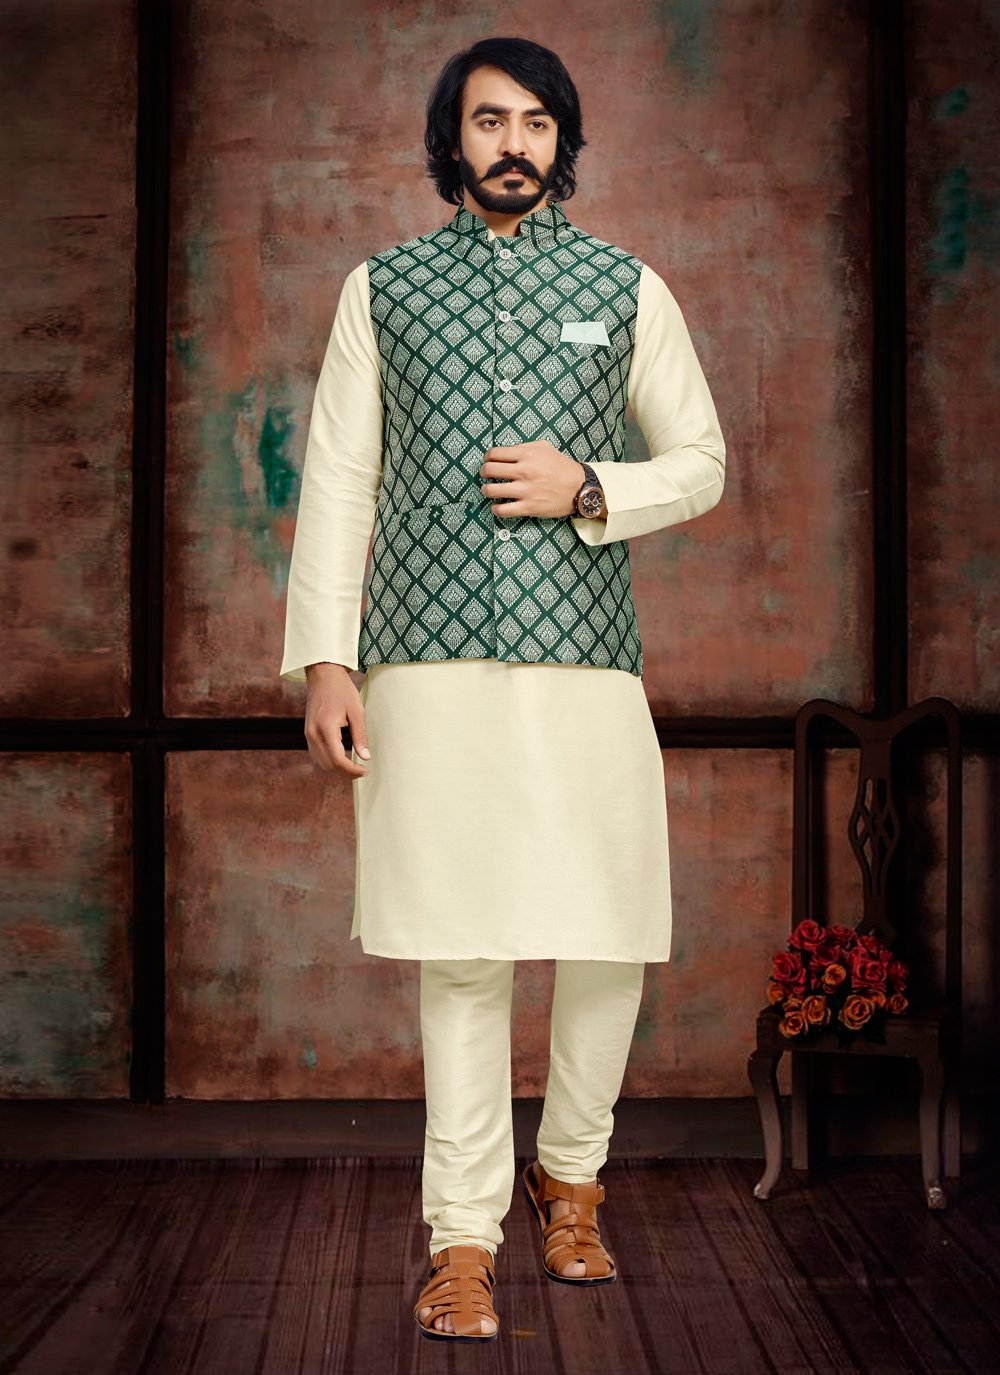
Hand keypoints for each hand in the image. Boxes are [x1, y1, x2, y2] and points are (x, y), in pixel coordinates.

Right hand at [304, 663, 370, 777]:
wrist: (323, 675)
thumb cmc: (341, 690)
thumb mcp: (356, 711)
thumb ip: (360, 736)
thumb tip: (365, 757)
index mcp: (326, 728)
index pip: (337, 759)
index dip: (351, 770)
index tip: (365, 770)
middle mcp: (313, 734)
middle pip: (328, 765)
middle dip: (346, 773)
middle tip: (362, 771)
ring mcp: (308, 734)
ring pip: (320, 762)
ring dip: (336, 769)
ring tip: (353, 767)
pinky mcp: (308, 732)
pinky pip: (316, 754)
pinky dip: (328, 761)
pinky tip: (342, 758)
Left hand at [479, 439, 584, 517]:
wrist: (580, 487)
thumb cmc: (562, 467)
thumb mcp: (544, 448)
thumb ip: (524, 447)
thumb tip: (505, 452)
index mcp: (526, 455)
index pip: (494, 454)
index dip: (487, 457)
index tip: (488, 461)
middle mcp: (524, 472)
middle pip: (488, 470)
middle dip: (483, 472)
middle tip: (485, 475)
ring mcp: (526, 490)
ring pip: (491, 490)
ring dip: (486, 490)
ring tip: (488, 491)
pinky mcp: (529, 507)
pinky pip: (502, 510)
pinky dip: (495, 509)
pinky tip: (497, 506)